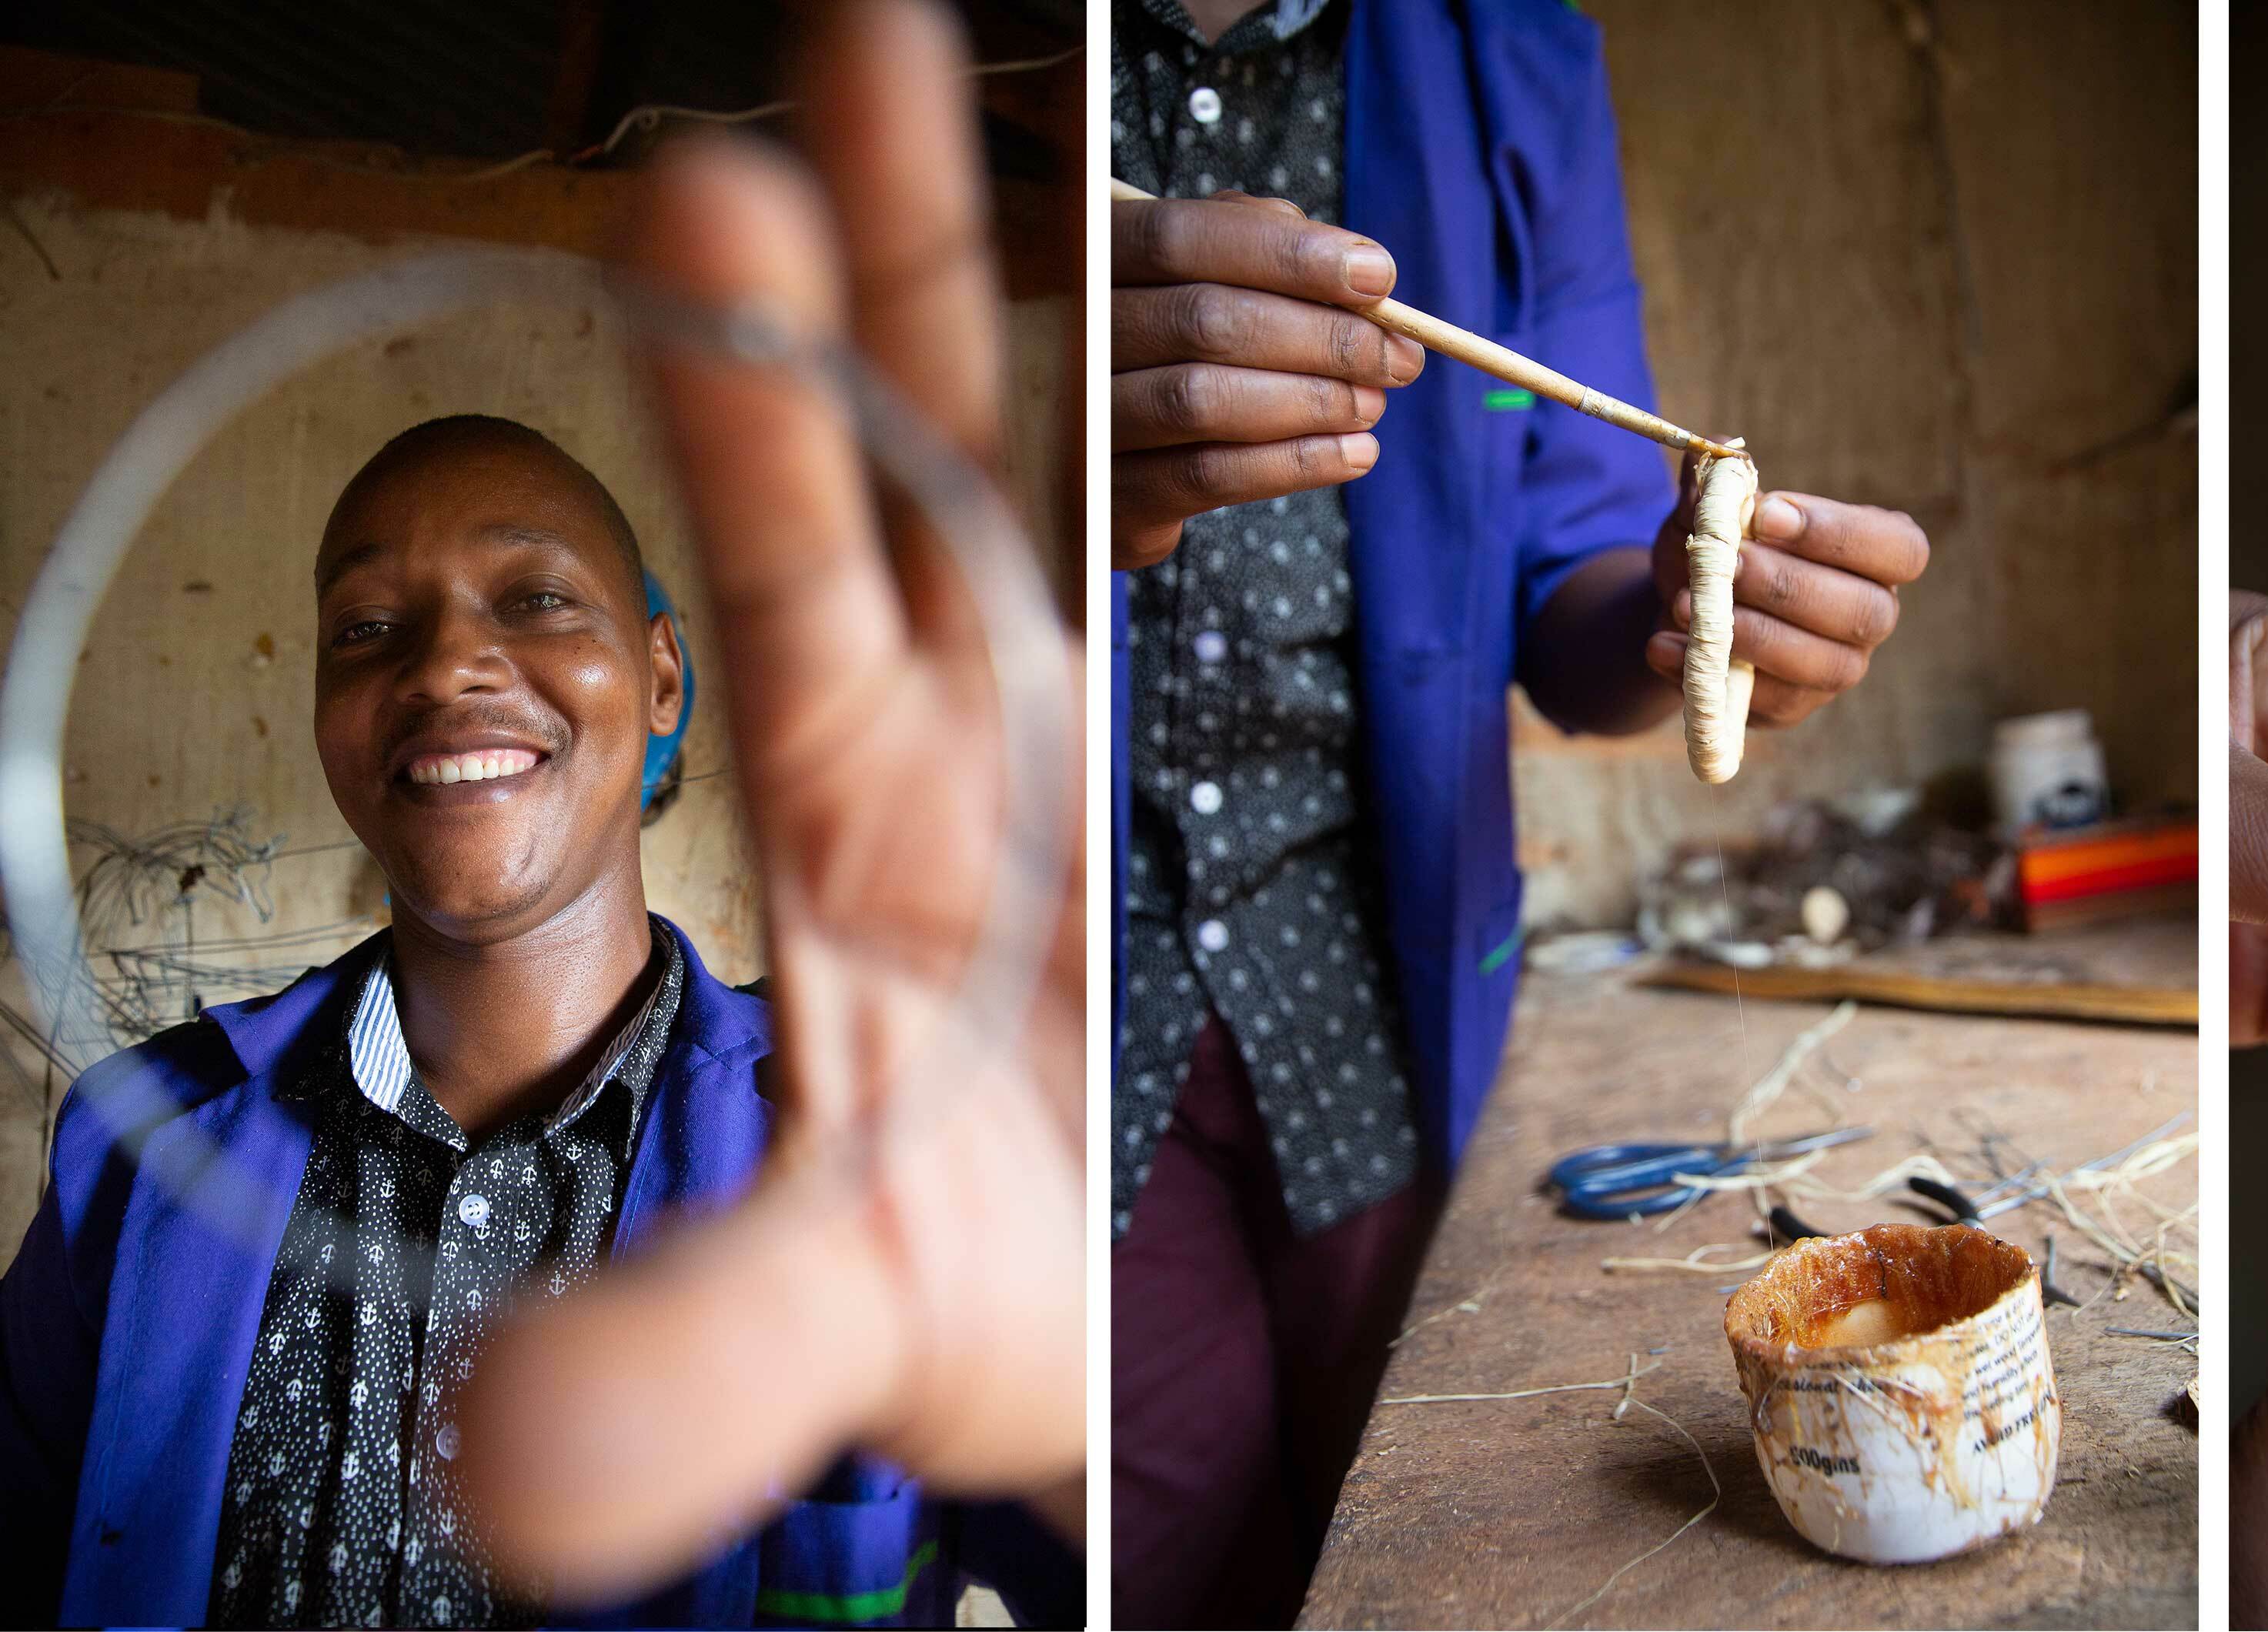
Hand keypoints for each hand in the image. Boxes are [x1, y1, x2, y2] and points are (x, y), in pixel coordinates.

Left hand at [454, 0, 1084, 1597]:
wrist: (1033, 1325)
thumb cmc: (939, 1307)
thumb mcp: (833, 1334)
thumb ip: (692, 1364)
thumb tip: (508, 1471)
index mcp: (850, 832)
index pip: (793, 585)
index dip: (764, 398)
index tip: (713, 192)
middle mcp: (923, 738)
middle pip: (895, 455)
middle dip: (873, 249)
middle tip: (842, 23)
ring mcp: (1016, 725)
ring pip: (1007, 453)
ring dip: (995, 262)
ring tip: (966, 35)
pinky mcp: (1097, 747)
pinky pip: (1116, 530)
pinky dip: (1146, 389)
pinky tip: (1156, 256)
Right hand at [1109, 186, 1422, 568]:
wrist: (1085, 443)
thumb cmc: (1163, 333)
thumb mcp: (1196, 264)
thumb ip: (1259, 239)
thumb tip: (1359, 268)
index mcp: (1084, 255)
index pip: (1182, 238)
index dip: (1290, 255)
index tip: (1378, 276)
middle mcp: (1062, 330)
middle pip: (1205, 321)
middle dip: (1324, 337)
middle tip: (1400, 355)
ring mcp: (1075, 415)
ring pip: (1203, 399)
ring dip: (1312, 401)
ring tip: (1373, 403)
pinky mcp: (1104, 496)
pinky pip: (1207, 476)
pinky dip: (1295, 463)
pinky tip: (1352, 453)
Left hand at [1642, 473, 1928, 726]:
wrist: (1682, 604)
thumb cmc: (1719, 545)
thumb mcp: (1709, 507)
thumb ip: (1714, 485)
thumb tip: (1715, 465)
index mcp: (1875, 554)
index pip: (1900, 550)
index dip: (1840, 534)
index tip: (1767, 516)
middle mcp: (1871, 614)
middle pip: (1864, 611)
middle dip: (1790, 587)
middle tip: (1727, 565)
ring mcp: (1837, 668)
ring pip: (1824, 665)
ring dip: (1753, 635)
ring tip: (1685, 605)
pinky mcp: (1791, 706)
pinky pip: (1766, 702)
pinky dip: (1709, 672)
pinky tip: (1664, 644)